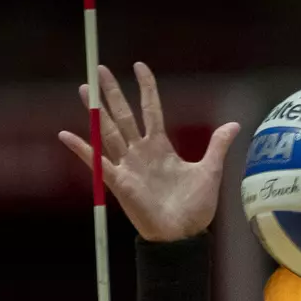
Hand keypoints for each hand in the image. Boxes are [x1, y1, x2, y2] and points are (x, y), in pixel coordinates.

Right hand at [58, 62, 240, 242]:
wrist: (184, 234)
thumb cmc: (196, 206)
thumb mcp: (210, 171)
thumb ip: (217, 146)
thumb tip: (234, 124)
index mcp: (161, 147)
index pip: (150, 110)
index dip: (146, 89)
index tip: (139, 66)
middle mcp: (141, 152)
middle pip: (123, 115)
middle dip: (112, 92)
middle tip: (100, 69)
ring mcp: (128, 165)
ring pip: (108, 132)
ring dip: (95, 111)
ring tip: (83, 89)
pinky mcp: (119, 182)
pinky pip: (97, 162)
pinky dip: (82, 149)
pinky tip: (67, 134)